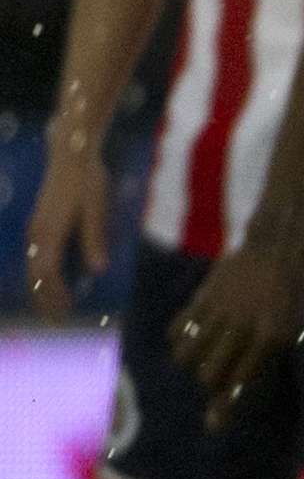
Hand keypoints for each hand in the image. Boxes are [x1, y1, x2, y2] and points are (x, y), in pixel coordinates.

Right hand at [21, 126, 109, 319]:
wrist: (70, 155)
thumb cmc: (88, 180)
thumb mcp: (96, 209)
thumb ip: (95, 239)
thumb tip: (98, 270)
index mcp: (50, 233)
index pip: (48, 274)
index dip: (55, 296)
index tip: (66, 313)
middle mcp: (36, 234)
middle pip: (35, 276)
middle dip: (44, 300)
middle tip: (57, 323)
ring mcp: (34, 229)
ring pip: (31, 268)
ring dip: (41, 290)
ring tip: (53, 309)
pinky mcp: (38, 225)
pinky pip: (34, 257)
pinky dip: (40, 275)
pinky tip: (52, 283)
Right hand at [170, 242, 303, 427]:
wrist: (277, 250)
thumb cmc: (288, 298)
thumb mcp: (289, 329)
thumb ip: (265, 362)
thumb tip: (236, 396)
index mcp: (274, 337)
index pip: (243, 382)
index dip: (226, 406)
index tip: (214, 423)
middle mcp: (246, 326)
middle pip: (209, 375)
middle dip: (208, 385)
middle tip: (214, 377)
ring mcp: (223, 310)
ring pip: (187, 354)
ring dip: (189, 364)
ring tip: (198, 358)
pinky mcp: (204, 296)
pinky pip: (178, 328)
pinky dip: (178, 340)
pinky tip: (189, 337)